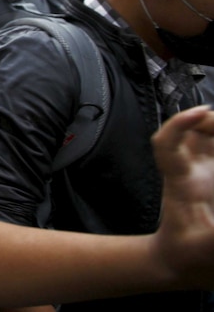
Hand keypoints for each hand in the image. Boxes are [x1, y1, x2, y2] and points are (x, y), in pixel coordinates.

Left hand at [151, 105, 213, 288]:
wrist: (182, 263)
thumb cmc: (188, 255)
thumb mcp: (203, 249)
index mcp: (181, 183)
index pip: (166, 146)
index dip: (178, 124)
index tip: (200, 112)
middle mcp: (190, 171)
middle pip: (190, 131)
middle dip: (210, 120)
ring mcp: (203, 172)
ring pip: (205, 134)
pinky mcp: (213, 175)